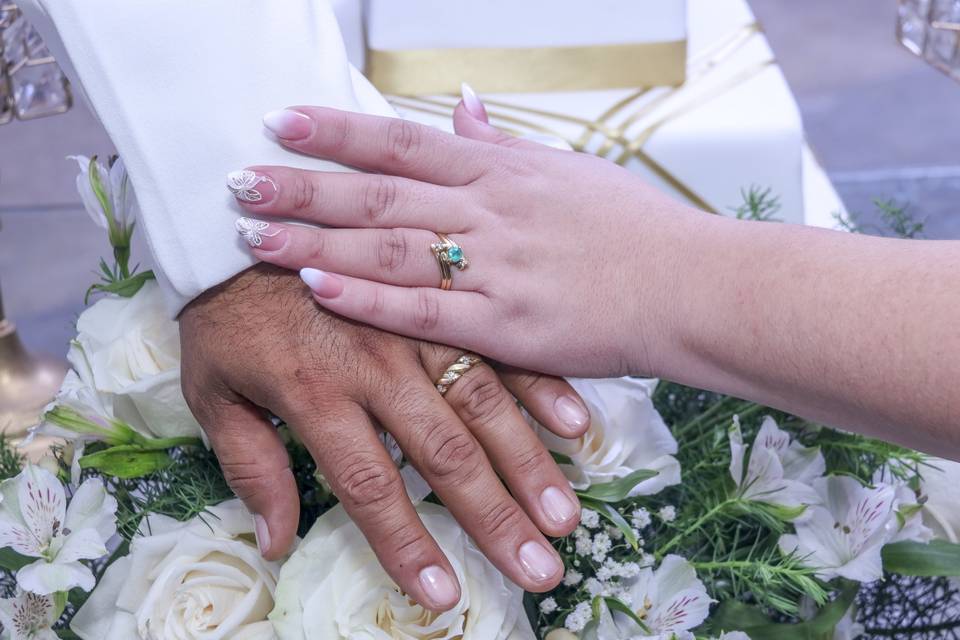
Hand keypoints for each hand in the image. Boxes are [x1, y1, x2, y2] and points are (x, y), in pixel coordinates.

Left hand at [179, 264, 589, 609]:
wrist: (233, 221)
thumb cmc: (225, 313)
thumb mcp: (213, 390)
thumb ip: (251, 465)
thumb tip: (279, 542)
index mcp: (318, 394)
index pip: (370, 486)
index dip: (408, 545)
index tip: (444, 596)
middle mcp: (376, 366)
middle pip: (444, 454)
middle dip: (494, 518)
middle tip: (539, 571)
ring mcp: (413, 328)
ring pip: (481, 403)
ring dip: (527, 463)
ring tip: (563, 514)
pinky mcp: (435, 300)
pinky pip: (492, 344)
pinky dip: (536, 384)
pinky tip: (574, 423)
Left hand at [228, 101, 701, 378]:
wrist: (689, 286)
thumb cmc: (633, 229)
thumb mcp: (567, 172)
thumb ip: (503, 145)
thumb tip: (459, 107)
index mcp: (501, 172)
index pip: (401, 143)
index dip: (336, 130)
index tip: (278, 122)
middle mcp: (489, 213)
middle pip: (379, 194)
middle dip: (304, 186)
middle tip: (238, 181)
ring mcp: (495, 269)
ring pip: (390, 250)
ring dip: (317, 241)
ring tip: (254, 236)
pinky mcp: (505, 327)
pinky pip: (424, 312)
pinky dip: (369, 299)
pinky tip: (318, 288)